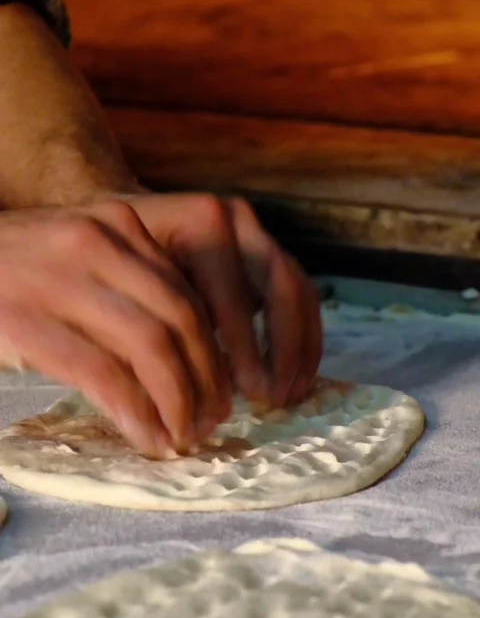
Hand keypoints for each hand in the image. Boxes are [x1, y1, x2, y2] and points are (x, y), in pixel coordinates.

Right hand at [0, 202, 230, 456]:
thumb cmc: (11, 275)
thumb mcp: (76, 260)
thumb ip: (126, 291)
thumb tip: (185, 357)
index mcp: (116, 223)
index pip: (188, 293)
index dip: (214, 353)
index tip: (220, 394)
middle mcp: (95, 239)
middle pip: (180, 320)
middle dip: (205, 381)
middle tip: (209, 424)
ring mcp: (58, 276)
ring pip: (152, 346)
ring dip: (178, 402)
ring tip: (182, 437)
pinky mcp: (24, 318)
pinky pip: (103, 372)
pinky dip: (135, 412)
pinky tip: (146, 437)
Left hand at [122, 192, 322, 407]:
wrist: (107, 219)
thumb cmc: (106, 263)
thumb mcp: (118, 287)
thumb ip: (153, 329)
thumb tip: (176, 395)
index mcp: (196, 223)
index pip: (233, 290)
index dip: (244, 345)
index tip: (245, 391)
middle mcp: (232, 220)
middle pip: (278, 285)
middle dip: (281, 348)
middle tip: (274, 398)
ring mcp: (253, 232)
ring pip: (296, 289)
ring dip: (300, 347)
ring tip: (291, 395)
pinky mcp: (265, 249)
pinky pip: (299, 293)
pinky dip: (301, 337)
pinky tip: (295, 377)